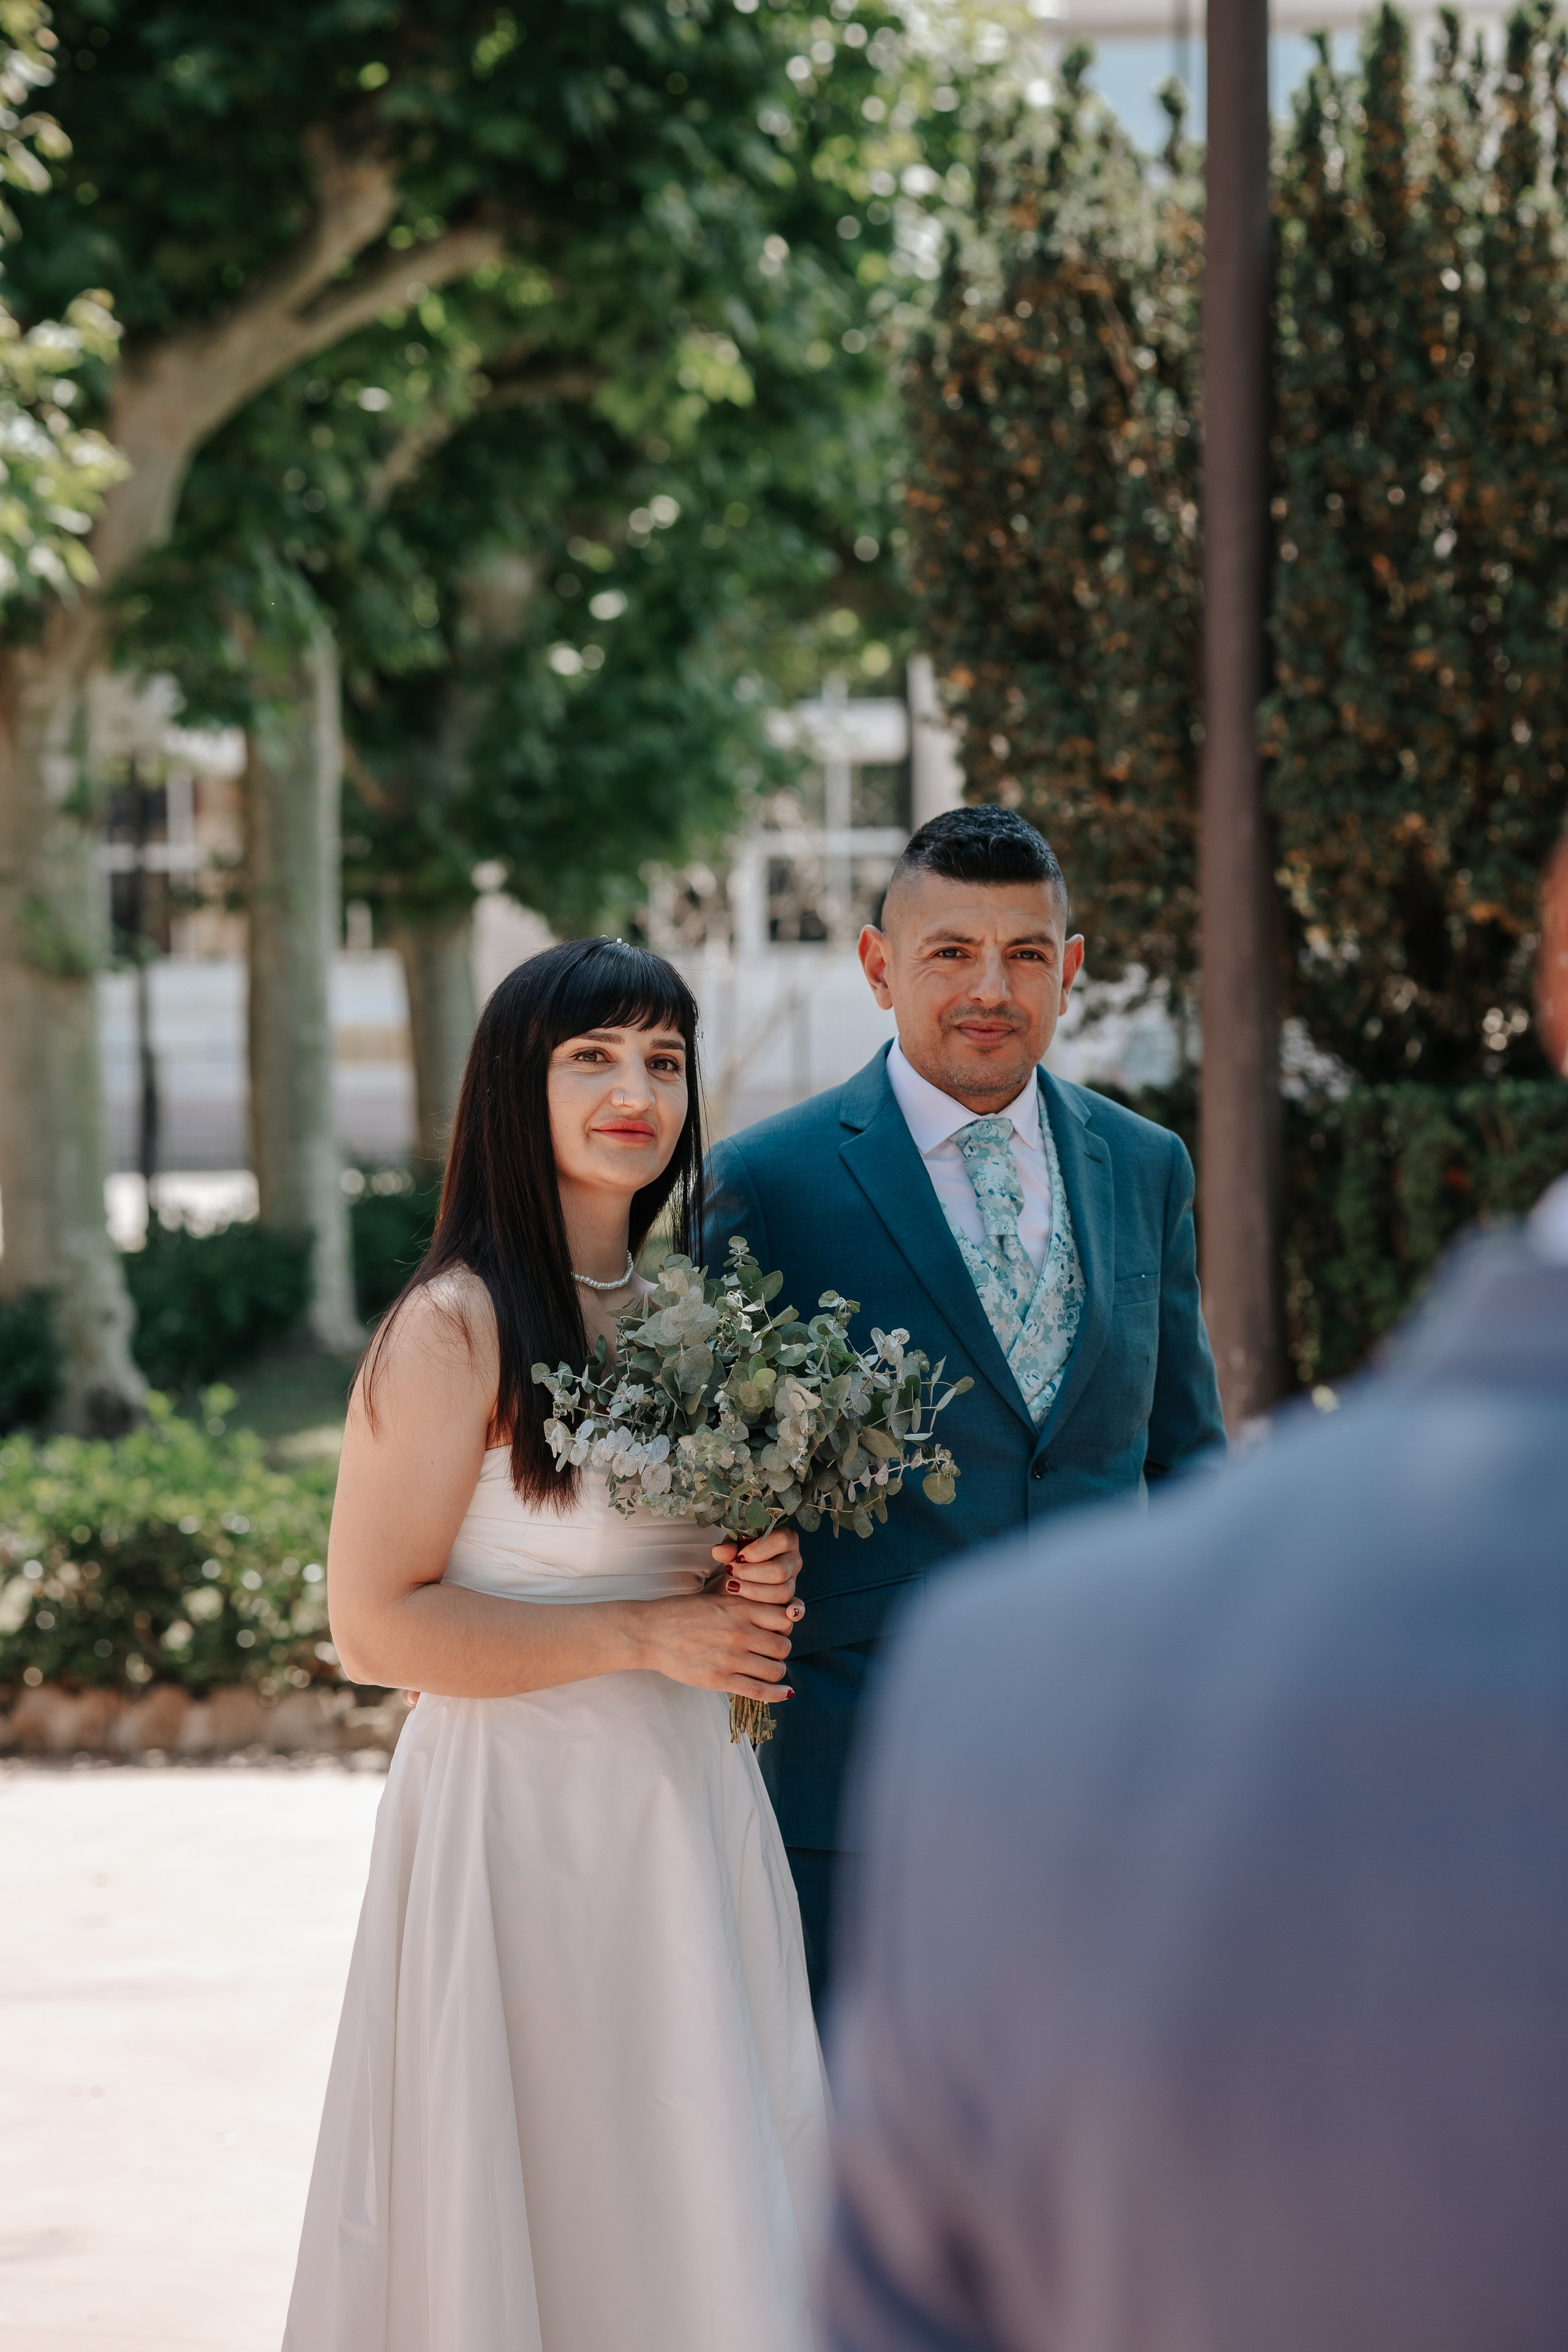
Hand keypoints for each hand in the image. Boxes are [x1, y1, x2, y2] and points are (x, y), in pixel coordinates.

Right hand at [629, 1588, 795, 1704]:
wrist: (650, 1632)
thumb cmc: (682, 1613)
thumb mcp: (715, 1597)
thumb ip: (743, 1604)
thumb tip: (771, 1612)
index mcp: (739, 1608)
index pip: (784, 1619)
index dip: (784, 1627)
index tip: (776, 1631)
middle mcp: (739, 1631)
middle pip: (783, 1646)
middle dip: (780, 1651)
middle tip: (769, 1653)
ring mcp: (730, 1657)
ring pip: (775, 1669)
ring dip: (776, 1671)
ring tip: (766, 1669)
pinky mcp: (719, 1679)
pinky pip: (759, 1691)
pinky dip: (776, 1694)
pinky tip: (784, 1693)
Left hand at [710, 1525, 803, 1620]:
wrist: (738, 1575)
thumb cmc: (739, 1556)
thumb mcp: (733, 1547)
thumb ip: (727, 1548)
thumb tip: (718, 1551)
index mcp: (786, 1538)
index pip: (781, 1541)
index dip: (758, 1550)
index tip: (738, 1557)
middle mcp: (794, 1560)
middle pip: (779, 1571)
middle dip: (751, 1574)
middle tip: (731, 1572)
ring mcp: (793, 1581)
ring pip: (782, 1592)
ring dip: (754, 1592)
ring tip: (734, 1587)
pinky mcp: (790, 1600)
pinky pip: (798, 1607)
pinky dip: (795, 1611)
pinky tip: (788, 1614)